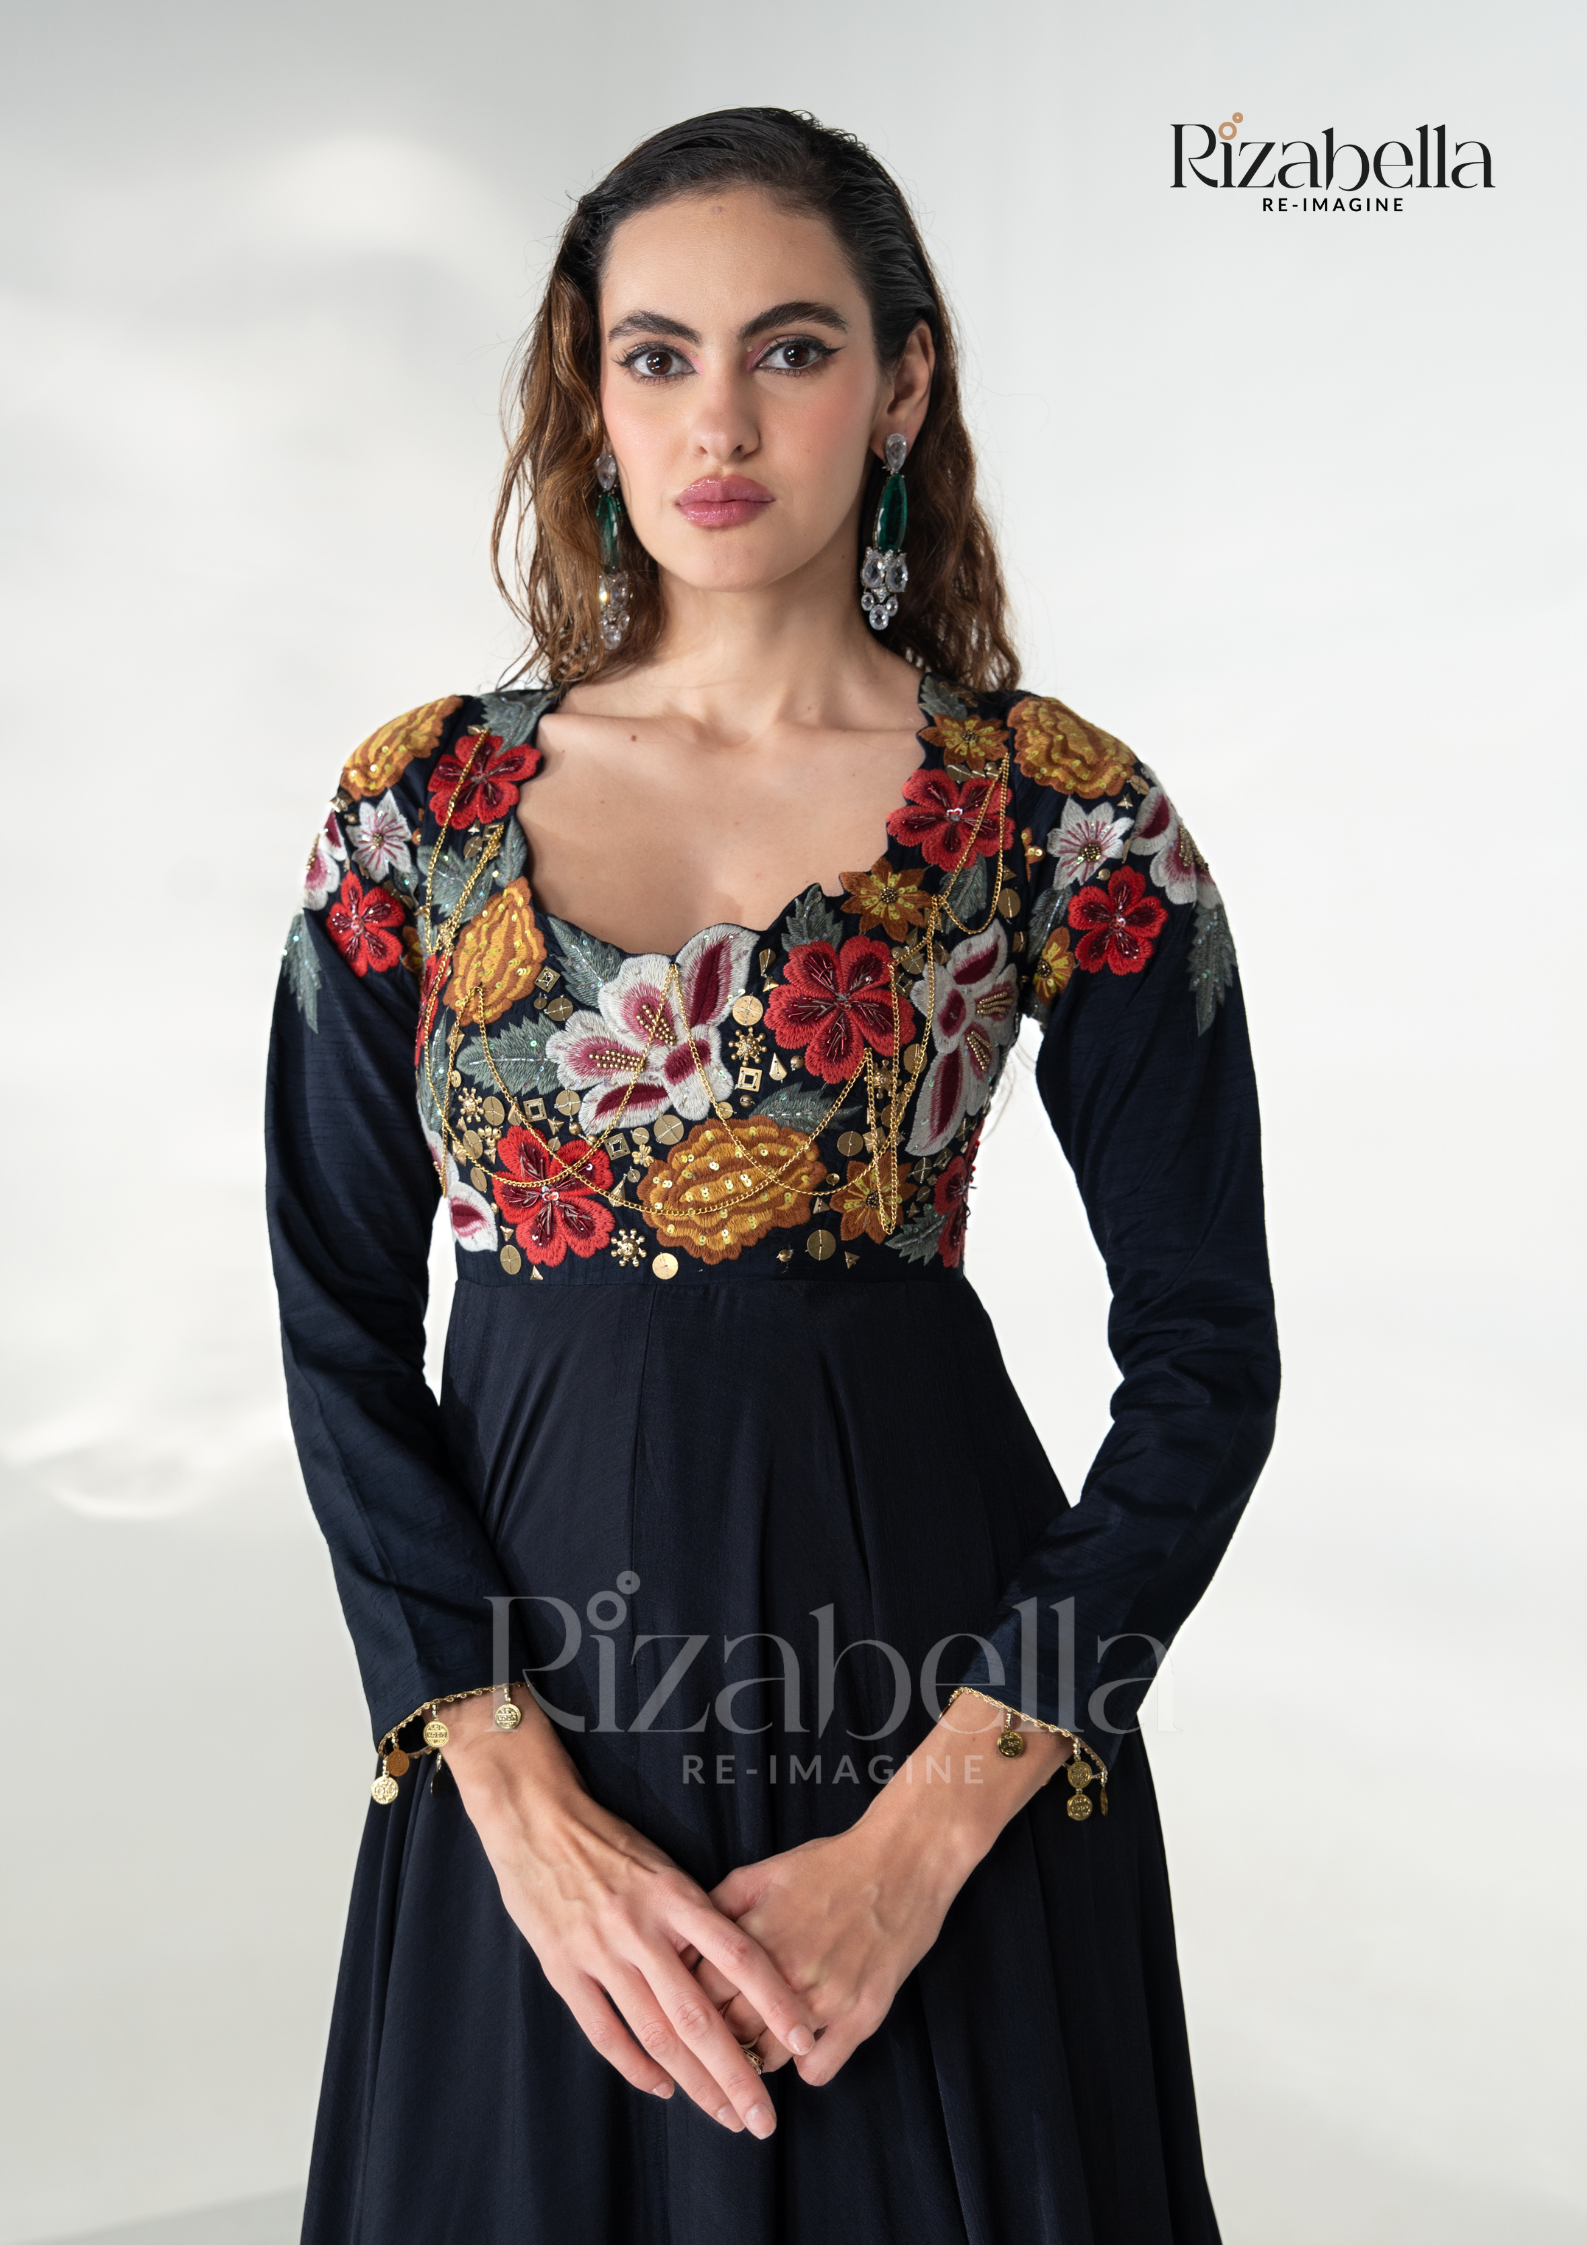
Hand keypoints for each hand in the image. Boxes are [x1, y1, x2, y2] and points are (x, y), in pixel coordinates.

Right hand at [443, 1690, 815, 2136]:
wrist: (536, 1821)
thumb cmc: (610, 1844)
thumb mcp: (663, 1866)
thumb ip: (695, 1915)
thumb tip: (738, 1968)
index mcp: (676, 1896)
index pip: (739, 1954)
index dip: (774, 1998)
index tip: (803, 2038)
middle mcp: (643, 1927)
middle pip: (699, 2014)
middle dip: (736, 2072)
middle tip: (763, 2117)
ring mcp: (601, 1951)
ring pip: (656, 2033)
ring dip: (693, 2082)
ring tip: (723, 2115)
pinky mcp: (563, 1969)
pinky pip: (604, 2031)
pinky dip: (635, 2066)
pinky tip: (661, 2088)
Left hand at [696, 1695, 1067, 2083]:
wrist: (901, 1861)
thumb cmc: (829, 1865)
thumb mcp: (761, 1873)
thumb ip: (717, 1906)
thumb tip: (683, 1942)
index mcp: (754, 1939)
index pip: (699, 1996)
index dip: (691, 2005)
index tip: (692, 2009)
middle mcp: (786, 1974)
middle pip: (729, 2034)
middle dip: (719, 2038)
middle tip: (722, 2035)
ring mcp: (826, 2000)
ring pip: (769, 2059)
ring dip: (759, 2057)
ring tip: (760, 2044)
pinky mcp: (862, 2015)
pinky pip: (817, 2070)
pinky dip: (805, 2067)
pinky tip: (802, 2048)